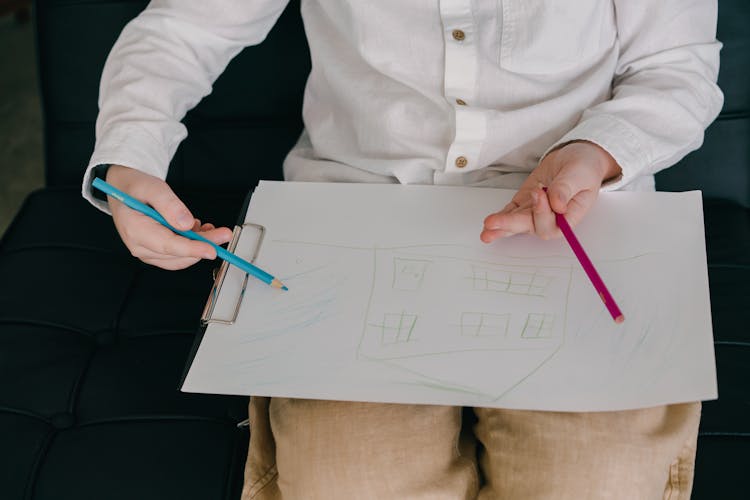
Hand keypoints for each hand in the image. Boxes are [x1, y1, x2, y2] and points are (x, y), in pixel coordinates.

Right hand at [105, 165, 232, 269]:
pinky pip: (177, 256)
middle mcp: (139, 245)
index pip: (168, 245)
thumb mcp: (152, 187)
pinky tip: (197, 230)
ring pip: (180, 258)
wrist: (124, 189)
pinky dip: (192, 246)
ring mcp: (146, 251)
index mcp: (135, 229)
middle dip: (204, 245)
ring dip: (199, 245)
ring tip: (208, 227)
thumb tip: (187, 224)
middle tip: (224, 233)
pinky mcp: (154, 252)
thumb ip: (169, 205)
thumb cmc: (135, 187)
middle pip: (178, 254)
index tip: (212, 250)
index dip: (192, 249)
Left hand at [480, 141, 620, 241]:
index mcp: (570, 216)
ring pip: (517, 223)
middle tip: (493, 222)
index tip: (540, 192)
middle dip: (511, 224)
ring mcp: (535, 212)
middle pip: (530, 227)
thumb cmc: (582, 168)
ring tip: (486, 229)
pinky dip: (500, 217)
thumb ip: (566, 188)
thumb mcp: (579, 173)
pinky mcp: (523, 204)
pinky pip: (510, 213)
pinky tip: (488, 225)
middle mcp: (552, 219)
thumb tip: (556, 204)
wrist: (574, 159)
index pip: (553, 226)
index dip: (542, 214)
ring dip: (501, 226)